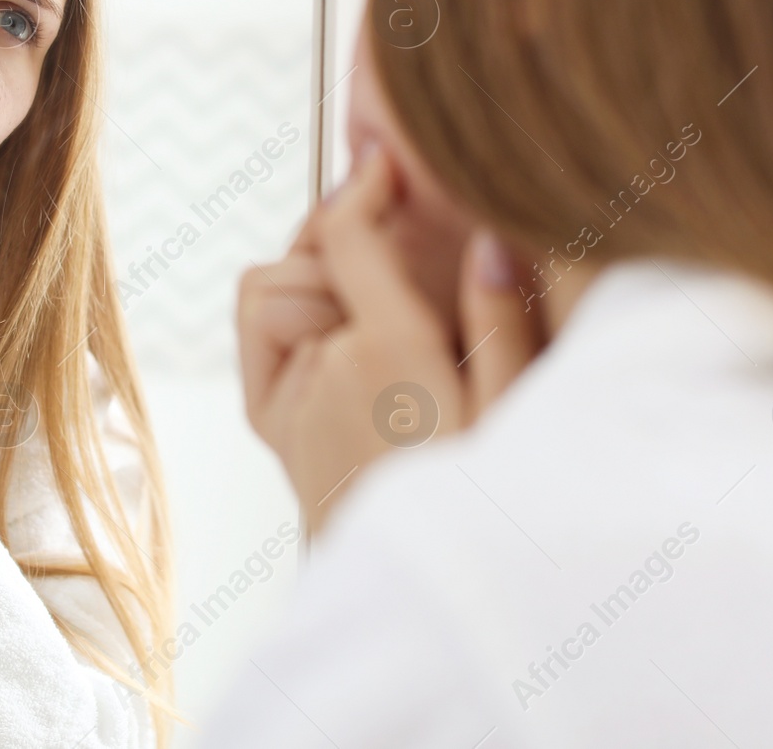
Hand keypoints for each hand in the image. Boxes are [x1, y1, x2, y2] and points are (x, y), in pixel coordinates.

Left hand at [237, 147, 540, 534]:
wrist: (415, 606)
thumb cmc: (482, 512)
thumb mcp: (515, 416)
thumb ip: (501, 323)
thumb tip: (490, 240)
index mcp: (389, 355)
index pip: (349, 235)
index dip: (364, 186)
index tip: (386, 167)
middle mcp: (324, 369)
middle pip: (305, 254)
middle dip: (342, 236)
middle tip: (392, 242)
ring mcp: (287, 397)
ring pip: (270, 289)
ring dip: (313, 278)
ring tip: (376, 306)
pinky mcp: (271, 423)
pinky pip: (258, 333)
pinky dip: (284, 314)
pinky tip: (336, 333)